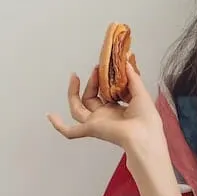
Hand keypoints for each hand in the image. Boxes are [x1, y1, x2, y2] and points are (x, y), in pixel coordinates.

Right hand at [46, 61, 163, 152]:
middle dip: (92, 82)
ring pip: (77, 109)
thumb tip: (127, 62)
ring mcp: (96, 123)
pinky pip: (70, 131)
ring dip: (73, 93)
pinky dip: (59, 125)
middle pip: (90, 98)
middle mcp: (105, 117)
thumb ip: (133, 78)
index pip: (106, 94)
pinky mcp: (90, 129)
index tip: (105, 67)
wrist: (144, 134)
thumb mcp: (140, 93)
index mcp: (118, 110)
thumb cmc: (147, 118)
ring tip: (74, 77)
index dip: (104, 80)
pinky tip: (50, 115)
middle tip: (96, 68)